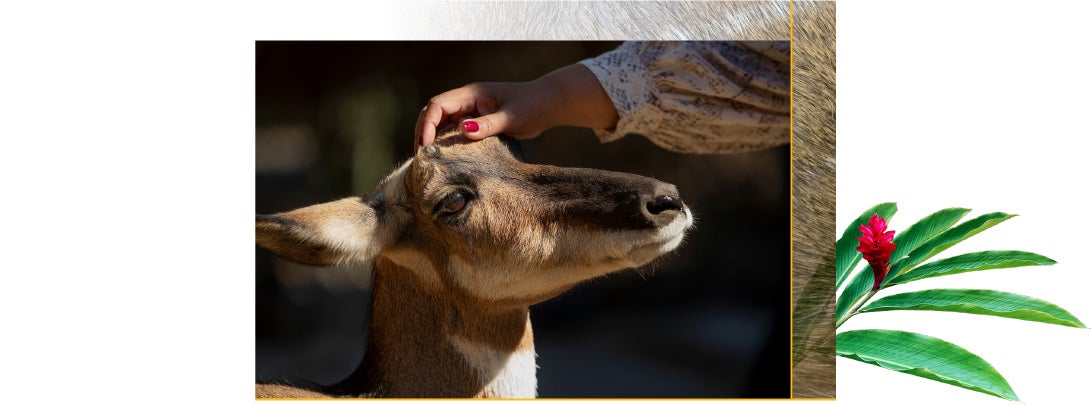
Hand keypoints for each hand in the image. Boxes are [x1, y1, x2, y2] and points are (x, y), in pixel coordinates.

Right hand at [415, 64, 618, 146]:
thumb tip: (464, 130)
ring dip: (432, 137)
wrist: (548, 103)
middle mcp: (467, 100)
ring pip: (442, 121)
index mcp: (471, 94)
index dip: (427, 124)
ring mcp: (471, 110)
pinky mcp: (477, 120)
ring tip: (427, 158)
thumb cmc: (532, 106)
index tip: (426, 145)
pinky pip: (454, 129)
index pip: (438, 105)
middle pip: (434, 112)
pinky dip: (446, 141)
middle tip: (419, 155)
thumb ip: (489, 124)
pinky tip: (444, 157)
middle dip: (424, 131)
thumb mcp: (512, 117)